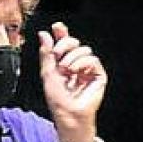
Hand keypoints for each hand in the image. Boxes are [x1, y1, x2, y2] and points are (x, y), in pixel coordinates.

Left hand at [38, 22, 106, 138]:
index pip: (65, 44)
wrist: (68, 114)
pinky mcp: (98, 76)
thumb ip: (46, 53)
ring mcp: (88, 70)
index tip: (57, 27)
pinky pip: (92, 60)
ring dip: (72, 56)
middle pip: (75, 43)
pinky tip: (74, 71)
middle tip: (57, 54)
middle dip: (65, 44)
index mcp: (64, 64)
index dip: (62, 33)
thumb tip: (44, 34)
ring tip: (65, 69)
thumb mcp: (47, 72)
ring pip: (84, 49)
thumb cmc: (57, 100)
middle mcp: (77, 65)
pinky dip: (82, 62)